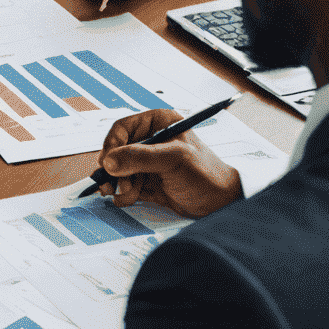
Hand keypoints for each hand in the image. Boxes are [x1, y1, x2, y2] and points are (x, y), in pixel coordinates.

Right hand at [94, 109, 242, 217]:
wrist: (220, 203)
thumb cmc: (206, 174)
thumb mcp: (173, 160)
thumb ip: (139, 158)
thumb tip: (110, 161)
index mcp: (158, 124)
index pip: (122, 129)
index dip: (111, 145)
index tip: (108, 162)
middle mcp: (151, 141)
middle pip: (116, 151)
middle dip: (114, 170)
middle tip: (112, 183)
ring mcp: (148, 162)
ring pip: (118, 170)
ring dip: (118, 184)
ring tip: (126, 193)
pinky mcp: (147, 180)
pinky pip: (125, 184)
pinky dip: (124, 193)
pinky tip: (130, 198)